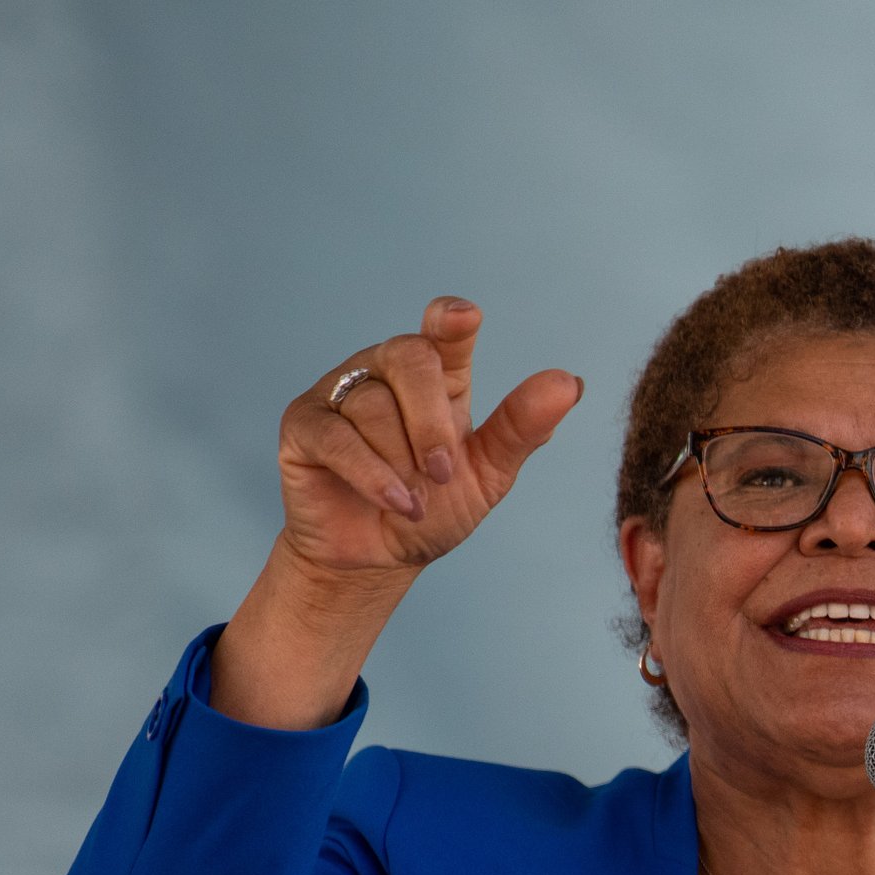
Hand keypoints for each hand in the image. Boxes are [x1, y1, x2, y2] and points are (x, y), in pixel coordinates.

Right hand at [276, 297, 582, 578]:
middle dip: (431, 422)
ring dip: (402, 463)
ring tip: (416, 500)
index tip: (463, 317)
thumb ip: (522, 428)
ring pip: (373, 406)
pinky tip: (396, 502)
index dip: (451, 320)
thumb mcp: (489, 474)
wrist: (383, 558)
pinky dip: (372, 475)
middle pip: (409, 358)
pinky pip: (337, 437)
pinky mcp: (304, 425)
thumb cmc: (435, 508)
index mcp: (438, 377)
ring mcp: (341, 393)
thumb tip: (569, 382)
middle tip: (443, 473)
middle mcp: (386, 372)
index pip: (444, 333)